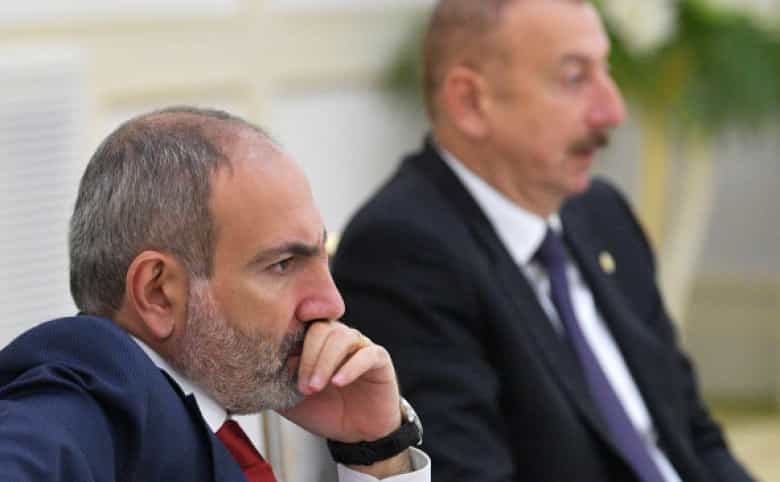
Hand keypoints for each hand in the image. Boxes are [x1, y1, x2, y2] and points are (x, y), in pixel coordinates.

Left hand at [279, 321, 401, 442]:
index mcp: (315, 342)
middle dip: (308, 357)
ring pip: (342, 338)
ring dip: (325, 362)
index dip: (290, 340)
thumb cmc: (325, 410)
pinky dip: (351, 367)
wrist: (357, 433)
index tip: (278, 362)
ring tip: (316, 387)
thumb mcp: (291, 399)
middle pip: (320, 329)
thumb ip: (276, 381)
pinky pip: (366, 354)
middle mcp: (338, 338)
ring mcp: (359, 345)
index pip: (300, 326)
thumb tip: (257, 365)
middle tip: (302, 386)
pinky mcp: (379, 358)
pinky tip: (338, 382)